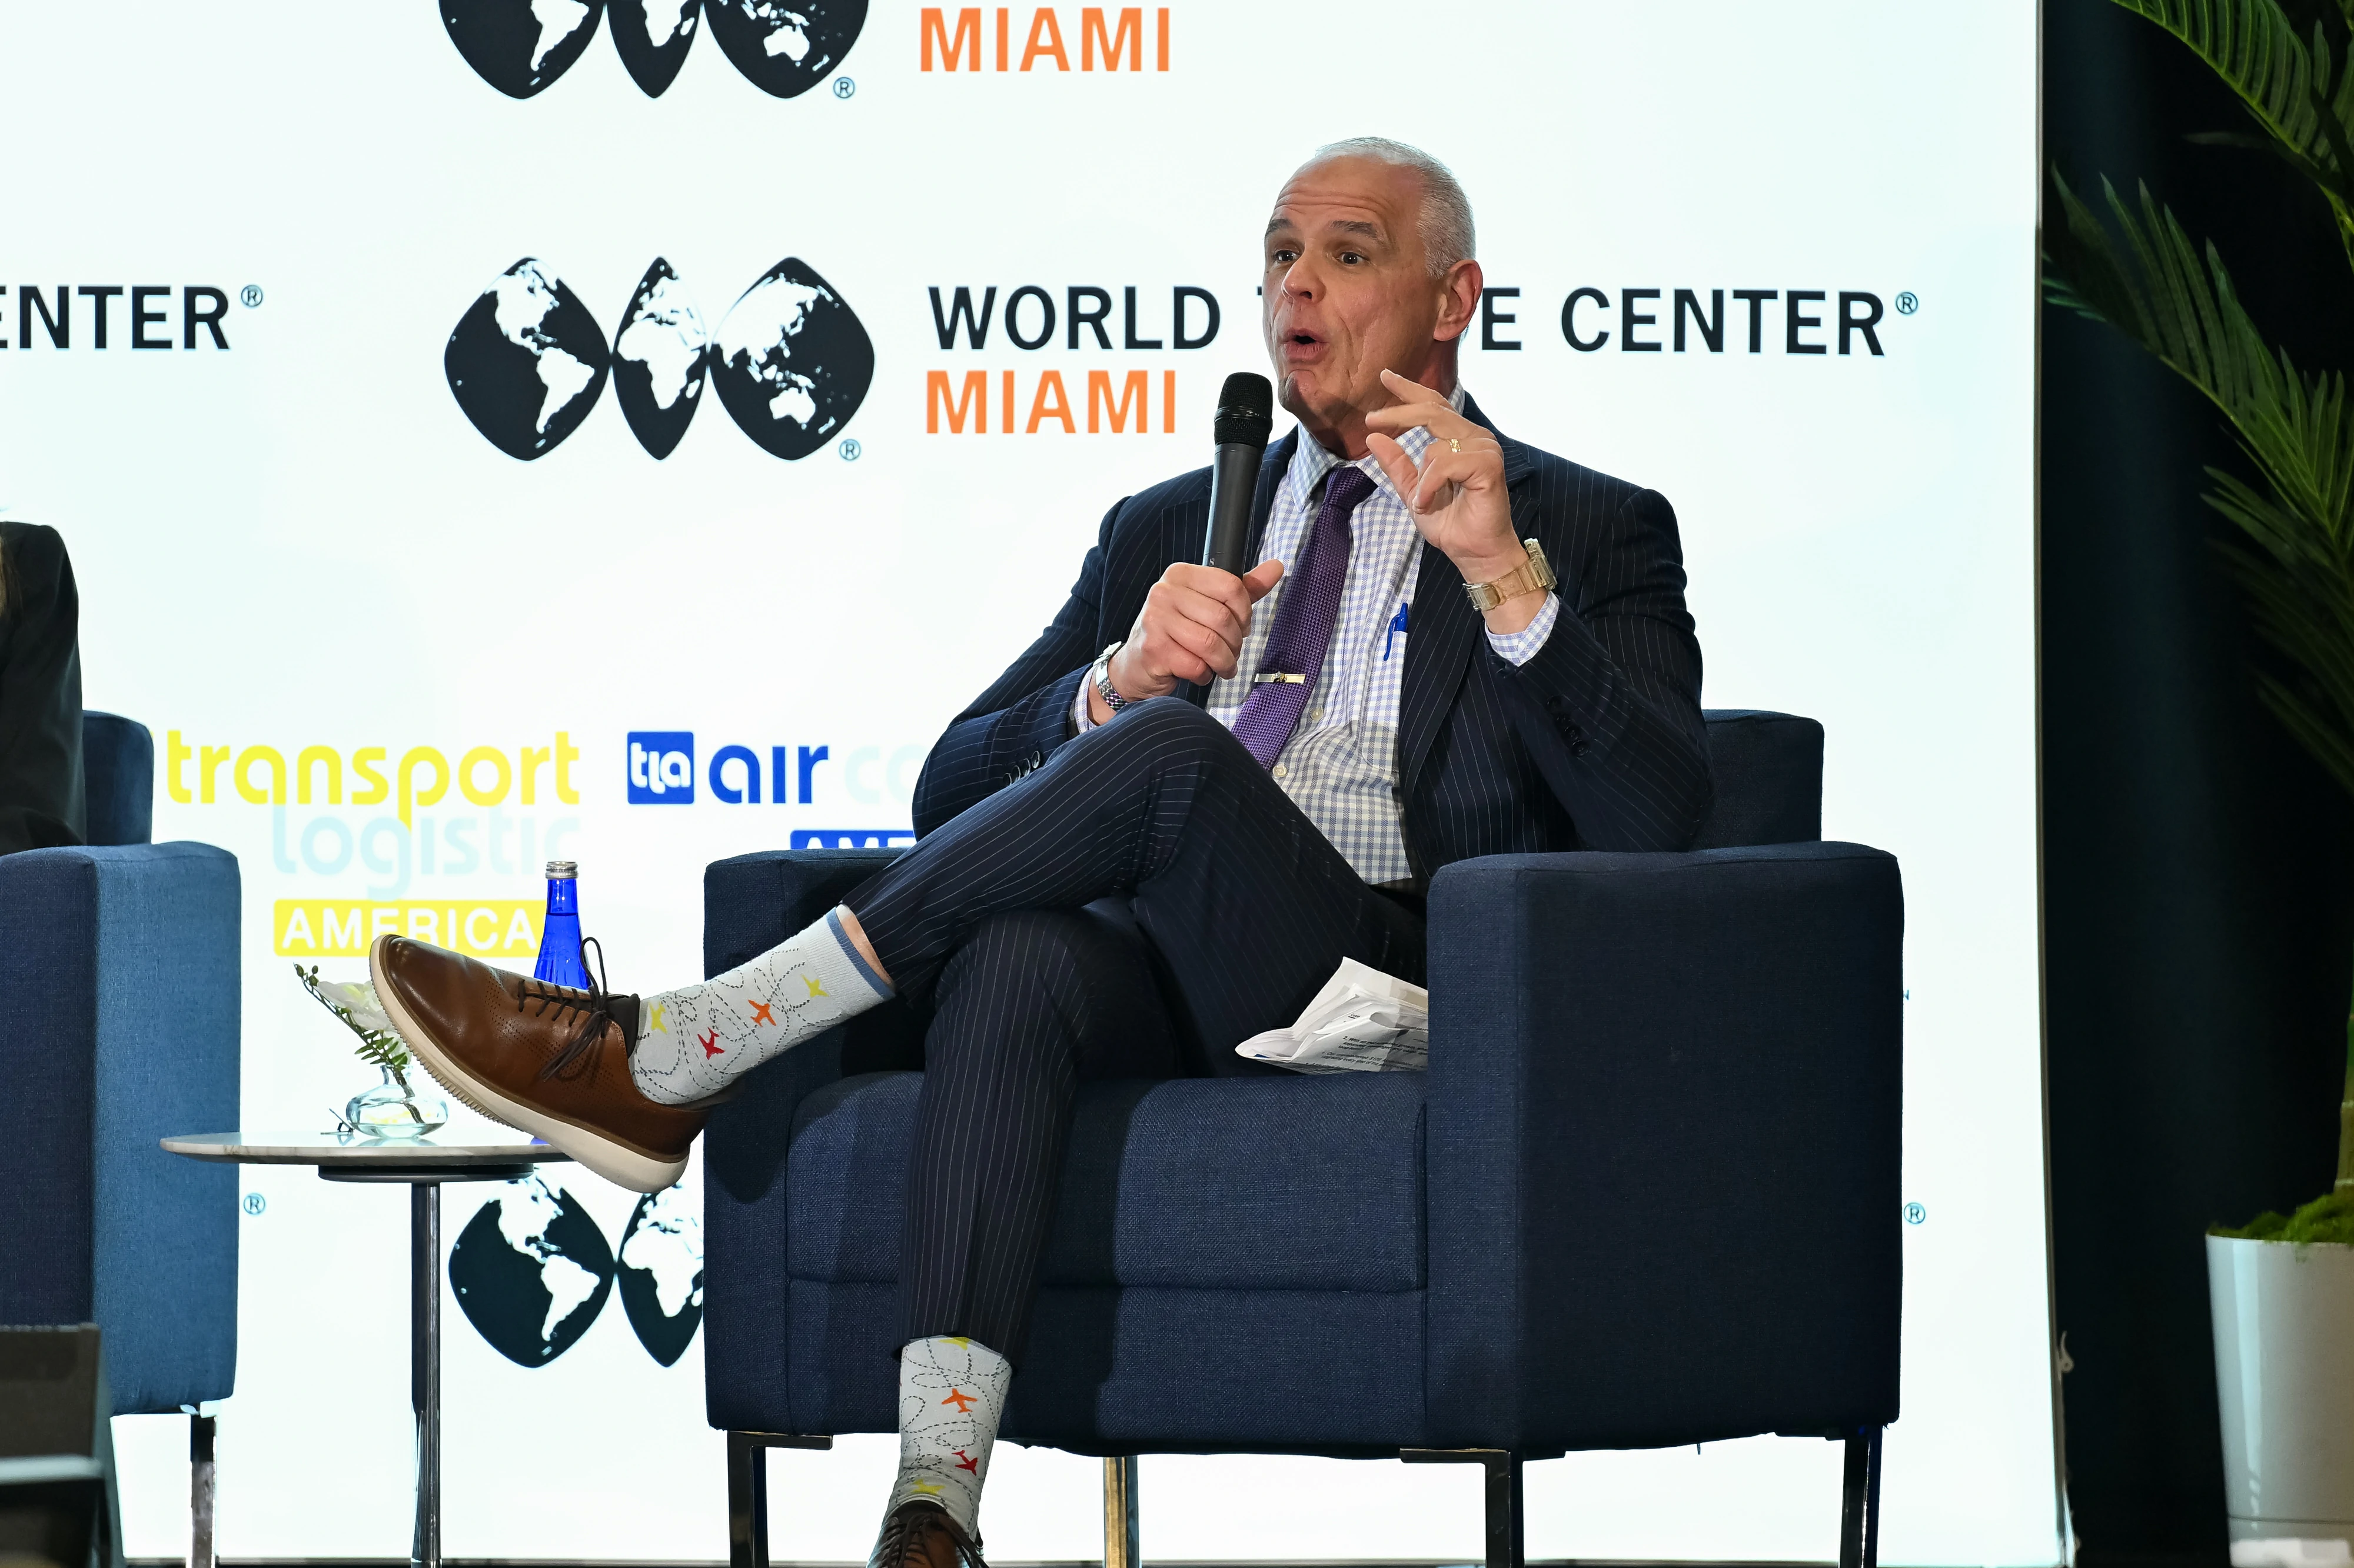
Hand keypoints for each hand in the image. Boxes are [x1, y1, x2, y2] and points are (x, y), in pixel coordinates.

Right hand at [1094, 559, 1285, 722]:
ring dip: (1223, 662)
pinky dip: (1204, 674)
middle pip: (1223, 618)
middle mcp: (1164, 592)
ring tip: (1219, 665)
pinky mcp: (1154, 649)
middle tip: (1230, 652)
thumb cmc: (1175, 634)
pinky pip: (1196, 665)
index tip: (1241, 626)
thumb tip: (1276, 567)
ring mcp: (1155, 620)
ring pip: (1211, 644)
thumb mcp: (1208, 605)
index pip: (1231, 586)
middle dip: (1234, 643)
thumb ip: (1242, 589)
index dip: (1244, 613)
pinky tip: (1197, 672)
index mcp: (1180, 575)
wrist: (1136, 666)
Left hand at [1363, 368, 1524, 588]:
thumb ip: (1397, 465)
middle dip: (1398, 413)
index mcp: (1459, 439)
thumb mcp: (1413, 491)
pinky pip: (1444, 464)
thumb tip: (1373, 437)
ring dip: (1420, 479)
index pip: (1433, 404)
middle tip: (1371, 418)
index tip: (1385, 376)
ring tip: (1421, 502)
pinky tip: (1427, 504)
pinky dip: (1429, 487)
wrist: (1474, 553)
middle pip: (1432, 410)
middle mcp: (1475, 438)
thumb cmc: (1450, 523)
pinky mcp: (1488, 465)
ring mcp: (1485, 449)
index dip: (1409, 388)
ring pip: (1435, 446)